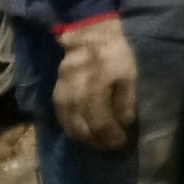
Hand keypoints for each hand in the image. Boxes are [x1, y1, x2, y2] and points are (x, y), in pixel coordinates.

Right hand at [53, 15, 137, 150]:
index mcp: (93, 95)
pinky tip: (82, 131)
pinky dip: (72, 129)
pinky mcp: (56, 97)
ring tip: (98, 141)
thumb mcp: (128, 74)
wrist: (87, 38)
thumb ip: (126, 100)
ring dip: (84, 139)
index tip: (121, 142)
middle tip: (110, 145)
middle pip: (83, 132)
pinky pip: (62, 120)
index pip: (101, 126)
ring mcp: (62, 100)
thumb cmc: (112, 55)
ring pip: (70, 129)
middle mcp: (74, 101)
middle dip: (98, 142)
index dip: (111, 138)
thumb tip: (125, 123)